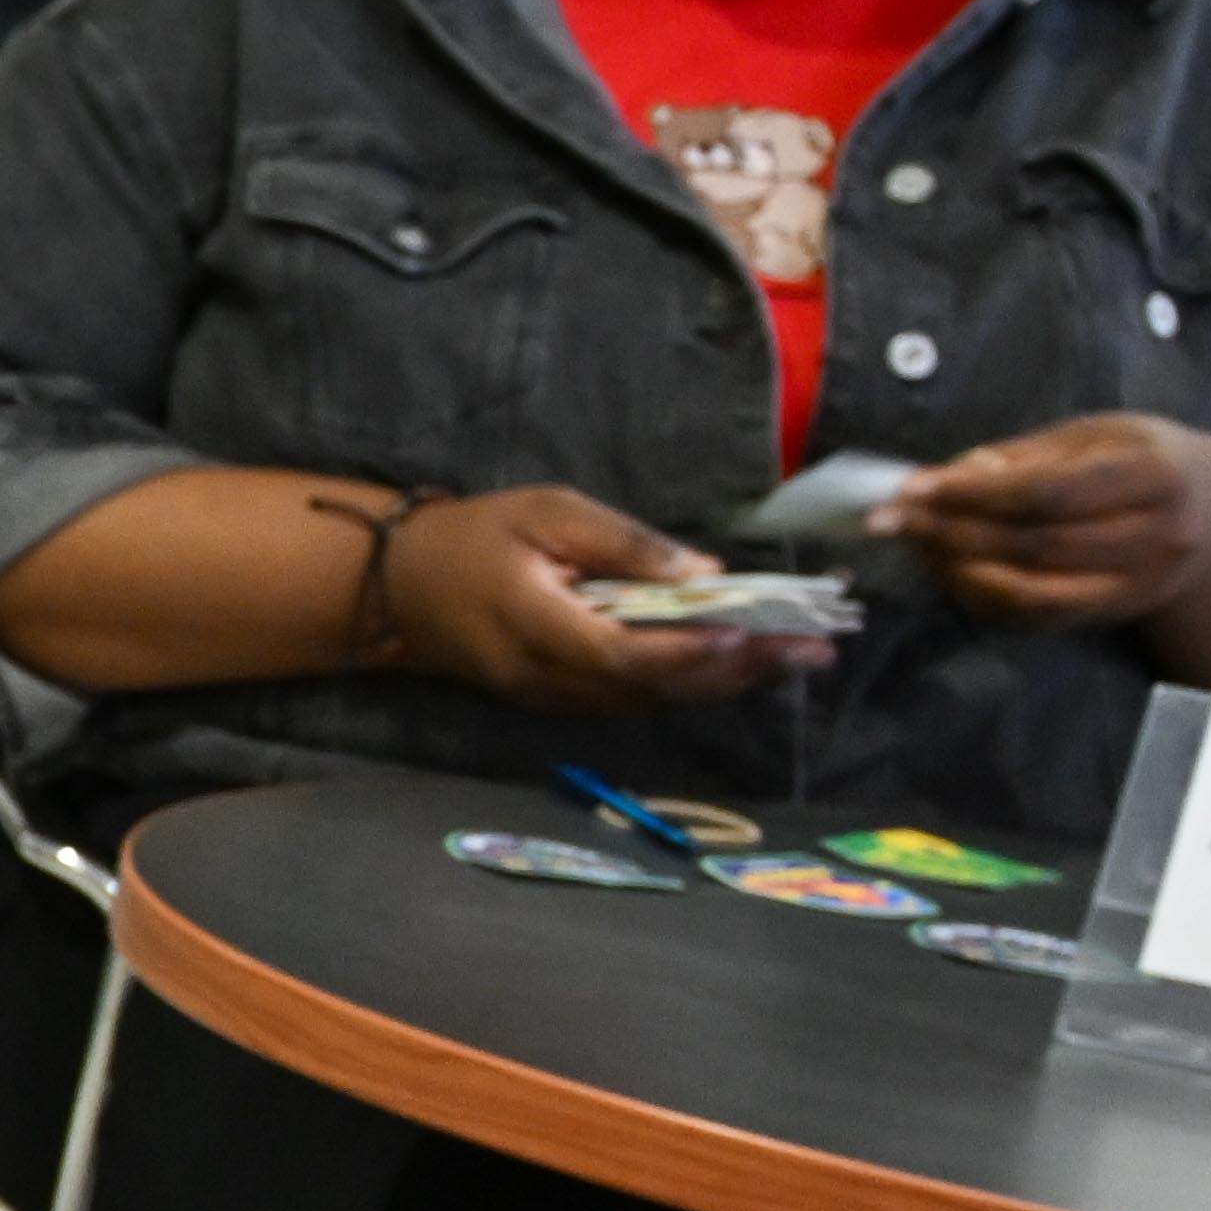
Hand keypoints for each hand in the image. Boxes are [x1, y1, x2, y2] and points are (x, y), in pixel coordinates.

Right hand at [363, 481, 842, 708]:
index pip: (628, 654)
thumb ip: (623, 543)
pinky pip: (633, 695)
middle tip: (812, 650)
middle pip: (654, 688)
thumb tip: (701, 571)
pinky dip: (688, 680)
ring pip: (650, 699)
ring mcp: (550, 697)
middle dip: (737, 670)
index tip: (758, 633)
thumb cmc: (474, 535)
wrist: (398, 586)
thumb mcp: (547, 511)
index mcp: (536, 626)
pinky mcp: (558, 698)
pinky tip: (735, 661)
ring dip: (724, 680)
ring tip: (793, 656)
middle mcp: (546, 679)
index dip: (696, 650)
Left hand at [876, 417, 1210, 630]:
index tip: (912, 487)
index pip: (1050, 492)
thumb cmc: (1141, 461)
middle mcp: (1159, 536)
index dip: (974, 494)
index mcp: (1155, 474)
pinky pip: (1041, 616)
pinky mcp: (1121, 614)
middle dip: (953, 532)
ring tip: (914, 542)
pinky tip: (949, 570)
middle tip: (892, 518)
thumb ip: (1024, 456)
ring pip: (1034, 591)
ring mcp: (1143, 584)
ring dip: (960, 569)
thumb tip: (949, 477)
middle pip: (1037, 545)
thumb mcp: (1097, 435)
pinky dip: (986, 596)